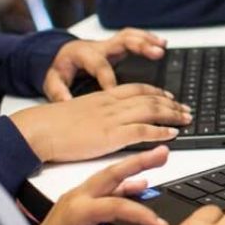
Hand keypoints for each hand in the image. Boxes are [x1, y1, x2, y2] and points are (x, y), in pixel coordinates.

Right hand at [10, 83, 191, 161]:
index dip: (157, 92)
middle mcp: (111, 104)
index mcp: (102, 96)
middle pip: (150, 98)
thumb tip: (108, 120)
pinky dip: (161, 131)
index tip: (170, 97)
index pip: (137, 89)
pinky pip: (143, 130)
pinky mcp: (111, 135)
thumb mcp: (79, 112)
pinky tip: (173, 133)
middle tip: (186, 109)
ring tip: (186, 119)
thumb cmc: (52, 125)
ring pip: (151, 111)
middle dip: (172, 104)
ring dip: (173, 115)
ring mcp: (112, 118)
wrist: (37, 130)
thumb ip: (97, 112)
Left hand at [35, 146, 171, 224]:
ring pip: (110, 174)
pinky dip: (124, 181)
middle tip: (163, 153)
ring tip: (158, 157)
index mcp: (78, 211)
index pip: (118, 206)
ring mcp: (78, 195)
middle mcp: (77, 197)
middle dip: (141, 161)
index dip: (142, 215)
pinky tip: (141, 182)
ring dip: (133, 165)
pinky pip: (106, 185)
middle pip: (113, 173)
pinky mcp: (80, 199)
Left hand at [44, 29, 167, 101]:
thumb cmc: (61, 69)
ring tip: (163, 47)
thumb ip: (59, 92)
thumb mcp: (53, 81)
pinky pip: (134, 37)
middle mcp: (99, 46)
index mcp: (83, 54)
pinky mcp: (116, 46)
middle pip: (121, 41)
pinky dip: (148, 38)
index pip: (100, 65)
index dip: (108, 79)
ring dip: (148, 40)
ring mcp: (109, 44)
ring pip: (130, 37)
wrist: (60, 55)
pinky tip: (162, 44)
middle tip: (157, 53)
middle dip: (140, 46)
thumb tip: (67, 104)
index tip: (117, 92)